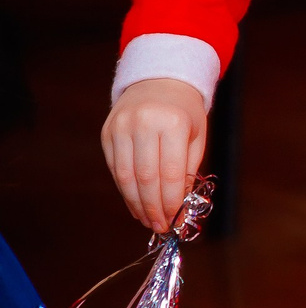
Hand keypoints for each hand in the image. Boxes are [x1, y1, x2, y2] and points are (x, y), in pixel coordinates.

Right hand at [101, 78, 207, 233]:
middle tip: (159, 226)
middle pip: (145, 177)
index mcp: (172, 122)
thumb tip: (179, 206)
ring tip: (146, 219)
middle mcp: (143, 123)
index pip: (169, 172)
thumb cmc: (184, 112)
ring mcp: (121, 127)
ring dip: (136, 203)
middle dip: (152, 207)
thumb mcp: (196, 135)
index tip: (174, 220)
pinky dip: (125, 189)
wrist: (159, 81)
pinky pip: (115, 168)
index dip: (170, 201)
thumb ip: (187, 169)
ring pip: (125, 176)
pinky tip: (134, 202)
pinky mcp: (107, 132)